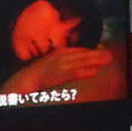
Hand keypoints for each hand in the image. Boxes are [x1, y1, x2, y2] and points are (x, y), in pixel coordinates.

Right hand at [0, 46, 115, 94]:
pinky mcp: (58, 75)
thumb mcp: (49, 65)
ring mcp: (59, 65)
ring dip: (95, 60)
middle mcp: (59, 57)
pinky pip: (73, 73)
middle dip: (96, 54)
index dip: (90, 50)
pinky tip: (93, 73)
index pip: (77, 50)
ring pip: (80, 62)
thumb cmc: (35, 75)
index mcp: (58, 53)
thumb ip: (60, 63)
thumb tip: (72, 65)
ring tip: (107, 60)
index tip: (101, 50)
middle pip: (81, 54)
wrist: (22, 80)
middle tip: (109, 55)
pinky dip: (84, 72)